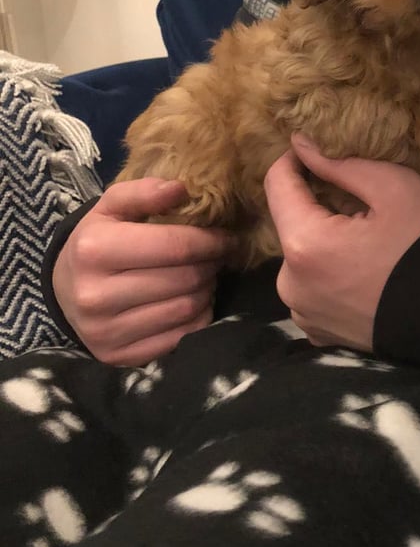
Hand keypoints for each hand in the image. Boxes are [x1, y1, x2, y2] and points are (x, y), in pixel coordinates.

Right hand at [52, 178, 232, 365]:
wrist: (65, 293)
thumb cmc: (97, 242)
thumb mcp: (110, 209)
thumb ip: (143, 192)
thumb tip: (181, 189)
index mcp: (94, 250)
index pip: (175, 246)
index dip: (210, 240)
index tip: (225, 237)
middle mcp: (96, 295)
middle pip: (185, 279)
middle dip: (210, 264)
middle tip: (216, 256)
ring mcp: (108, 332)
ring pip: (187, 308)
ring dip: (207, 290)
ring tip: (203, 276)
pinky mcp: (121, 357)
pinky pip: (183, 335)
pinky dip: (198, 316)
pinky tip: (191, 301)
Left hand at [264, 134, 419, 349]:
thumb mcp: (394, 188)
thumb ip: (339, 164)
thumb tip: (300, 145)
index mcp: (303, 244)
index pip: (276, 184)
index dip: (295, 160)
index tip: (319, 154)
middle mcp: (290, 283)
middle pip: (291, 225)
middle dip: (317, 208)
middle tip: (360, 206)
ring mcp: (302, 312)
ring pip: (301, 259)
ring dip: (323, 244)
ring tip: (365, 245)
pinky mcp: (318, 332)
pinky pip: (312, 290)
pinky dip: (329, 277)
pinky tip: (363, 275)